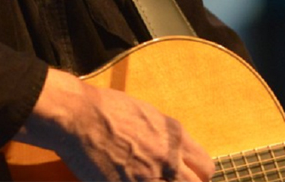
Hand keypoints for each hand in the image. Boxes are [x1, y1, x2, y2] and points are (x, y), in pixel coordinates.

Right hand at [16, 68, 214, 181]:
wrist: (79, 116)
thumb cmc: (107, 109)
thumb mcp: (146, 113)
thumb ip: (165, 135)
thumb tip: (175, 152)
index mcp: (173, 136)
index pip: (205, 166)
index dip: (199, 174)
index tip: (190, 176)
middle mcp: (166, 159)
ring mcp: (148, 179)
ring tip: (148, 179)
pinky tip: (131, 181)